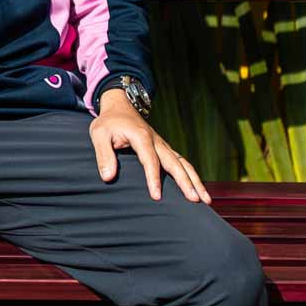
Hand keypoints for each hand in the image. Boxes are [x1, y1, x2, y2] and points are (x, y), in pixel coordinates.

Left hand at [91, 90, 209, 203]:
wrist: (120, 106)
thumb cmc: (109, 122)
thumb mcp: (99, 134)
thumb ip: (103, 155)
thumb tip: (108, 177)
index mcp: (141, 137)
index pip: (150, 160)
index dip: (154, 179)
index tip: (157, 196)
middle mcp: (157, 141)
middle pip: (175, 163)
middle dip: (186, 181)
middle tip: (195, 199)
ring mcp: (163, 145)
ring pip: (183, 163)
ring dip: (195, 180)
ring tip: (206, 199)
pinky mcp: (164, 149)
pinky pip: (181, 162)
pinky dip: (191, 175)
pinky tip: (198, 189)